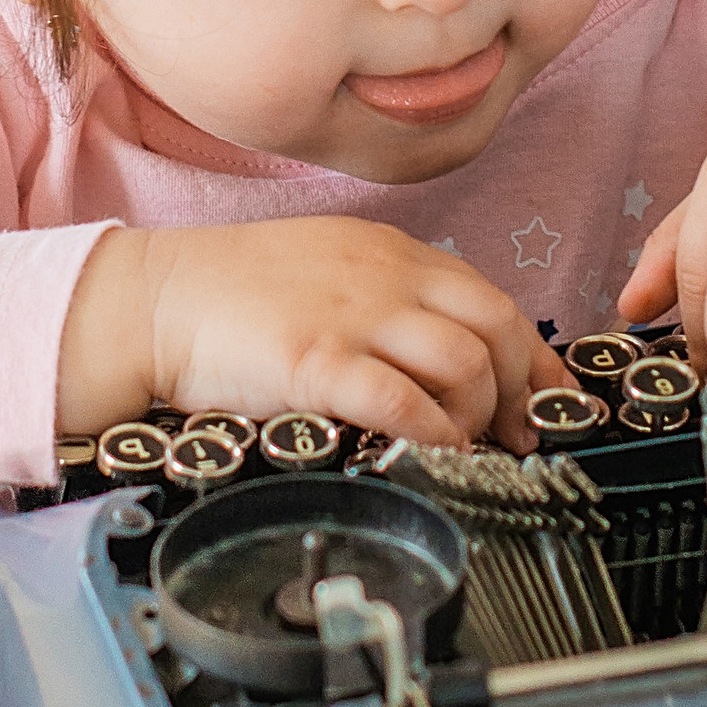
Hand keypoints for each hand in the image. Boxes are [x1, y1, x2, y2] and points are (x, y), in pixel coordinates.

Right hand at [57, 218, 553, 450]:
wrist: (157, 300)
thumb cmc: (237, 293)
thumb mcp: (330, 267)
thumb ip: (391, 297)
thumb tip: (451, 351)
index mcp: (392, 253)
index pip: (492, 299)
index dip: (533, 355)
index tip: (549, 395)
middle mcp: (385, 277)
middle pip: (494, 328)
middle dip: (518, 389)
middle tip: (517, 433)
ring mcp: (353, 318)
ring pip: (463, 363)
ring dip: (478, 416)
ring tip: (466, 446)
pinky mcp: (317, 362)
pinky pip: (403, 401)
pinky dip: (435, 434)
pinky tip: (433, 453)